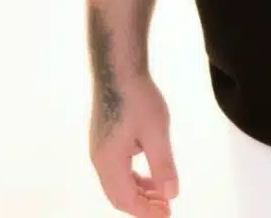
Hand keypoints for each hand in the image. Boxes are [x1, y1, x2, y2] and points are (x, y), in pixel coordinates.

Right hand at [89, 72, 178, 216]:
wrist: (117, 67)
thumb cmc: (137, 97)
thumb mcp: (156, 132)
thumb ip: (163, 165)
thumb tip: (172, 194)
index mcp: (110, 161)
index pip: (127, 200)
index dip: (147, 212)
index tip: (168, 214)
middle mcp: (99, 158)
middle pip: (118, 195)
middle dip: (142, 205)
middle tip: (165, 207)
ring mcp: (98, 146)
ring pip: (115, 182)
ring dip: (137, 191)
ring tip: (160, 191)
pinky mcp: (102, 136)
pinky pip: (114, 168)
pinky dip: (131, 177)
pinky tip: (147, 169)